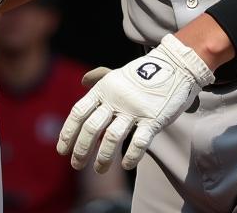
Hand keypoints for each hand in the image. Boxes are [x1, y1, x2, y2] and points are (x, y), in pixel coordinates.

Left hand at [57, 34, 212, 172]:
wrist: (174, 66)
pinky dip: (131, 156)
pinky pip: (139, 142)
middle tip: (76, 165)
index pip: (79, 111)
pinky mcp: (153, 118)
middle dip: (81, 149)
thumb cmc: (143, 74)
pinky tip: (125, 165)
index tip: (62, 150)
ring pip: (112, 137)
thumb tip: (83, 82)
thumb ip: (99, 78)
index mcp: (104, 88)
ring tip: (99, 170)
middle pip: (92, 127)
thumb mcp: (117, 74)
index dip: (68, 132)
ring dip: (103, 158)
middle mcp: (116, 98)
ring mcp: (134, 109)